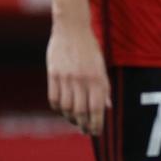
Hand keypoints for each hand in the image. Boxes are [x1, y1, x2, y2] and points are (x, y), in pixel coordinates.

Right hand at [47, 19, 109, 134]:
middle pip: (81, 111)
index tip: (96, 132)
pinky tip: (63, 110)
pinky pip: (54, 99)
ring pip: (66, 108)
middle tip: (86, 130)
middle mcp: (82, 79)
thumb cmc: (89, 47)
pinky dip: (58, 108)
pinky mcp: (53, 75)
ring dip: (71, 118)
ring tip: (76, 120)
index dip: (97, 123)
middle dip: (84, 125)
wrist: (71, 28)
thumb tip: (107, 107)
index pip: (97, 108)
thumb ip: (104, 86)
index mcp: (97, 77)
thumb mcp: (101, 65)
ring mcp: (66, 77)